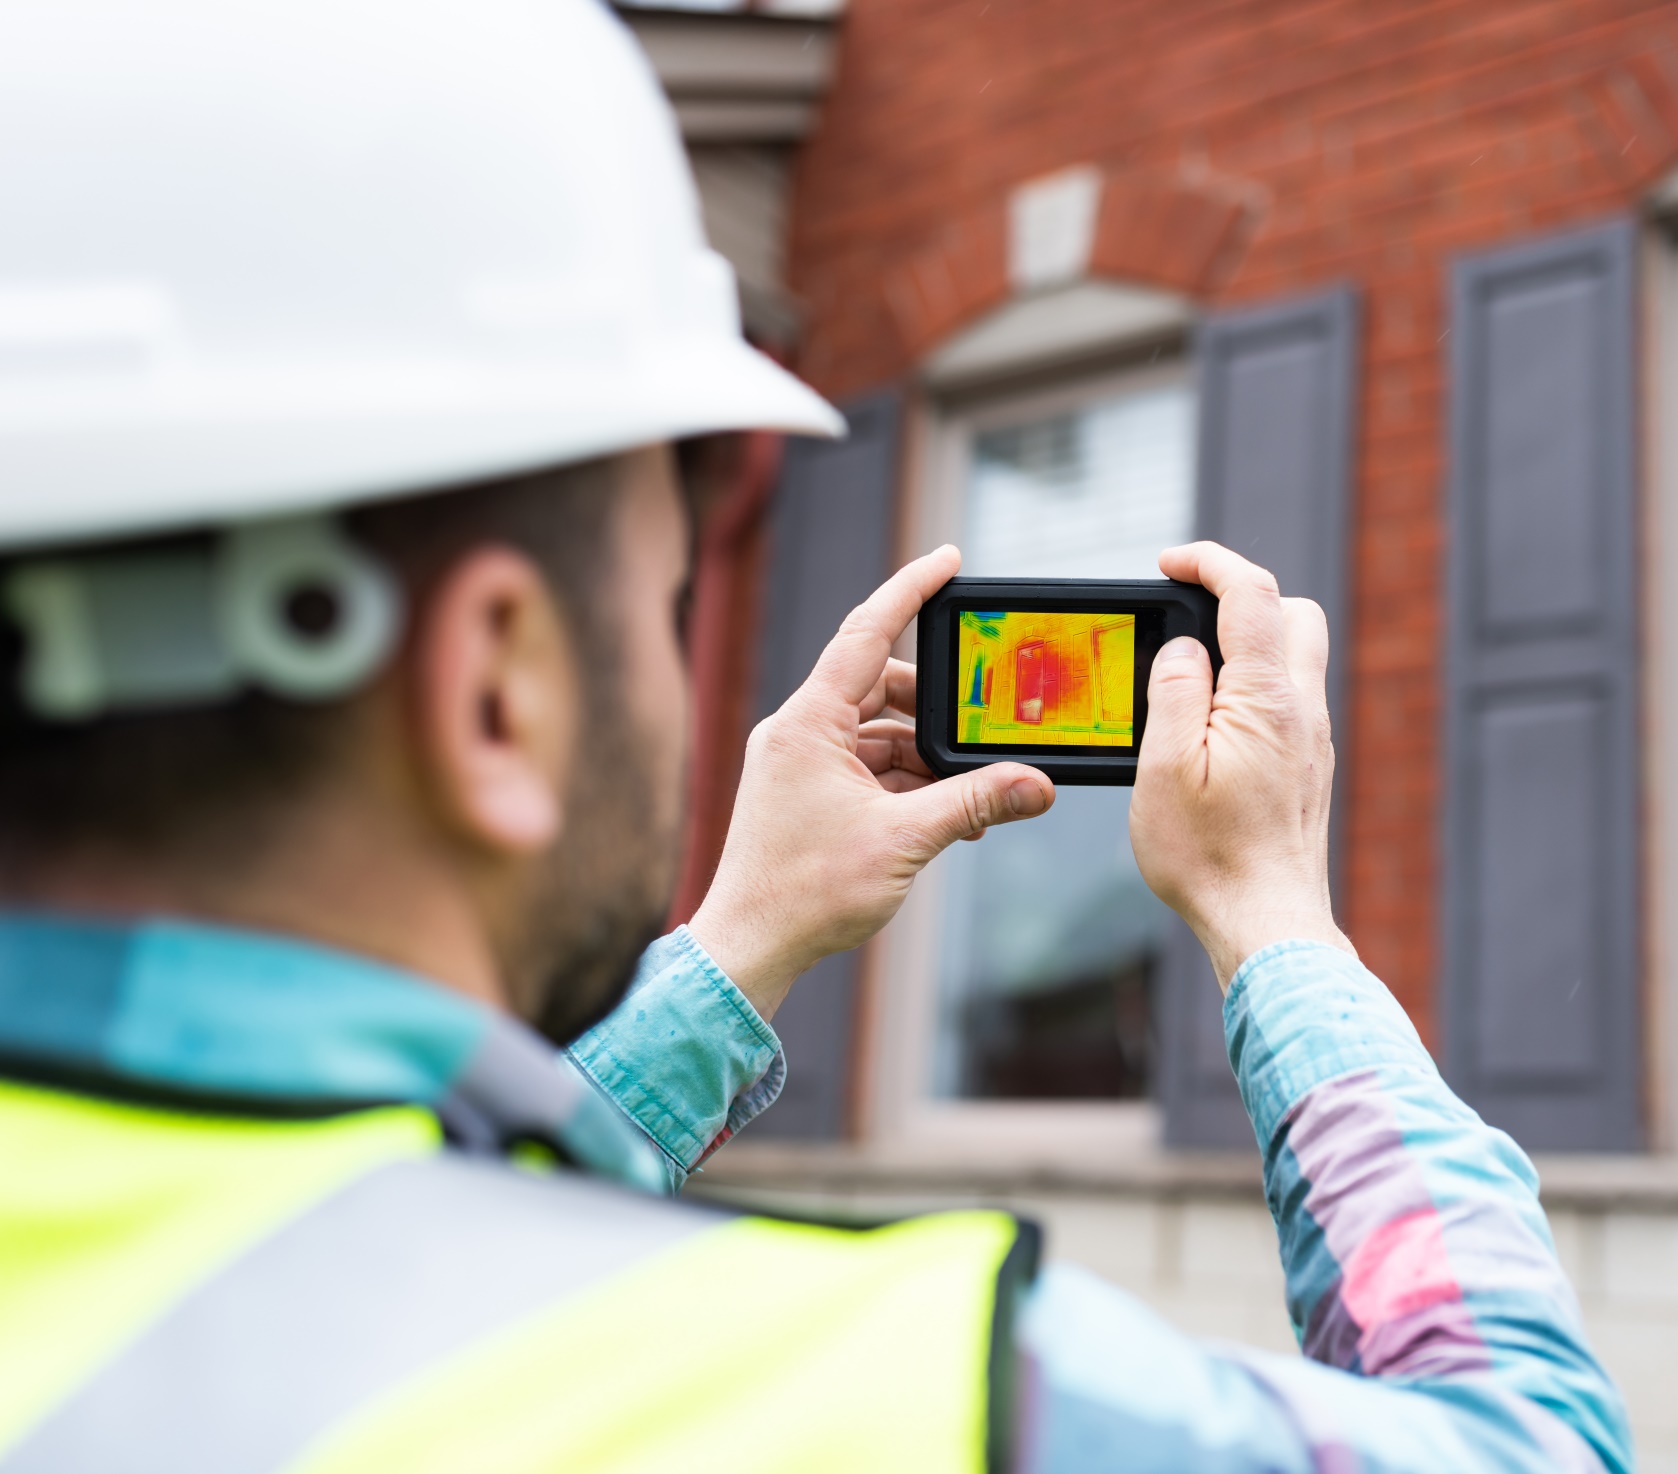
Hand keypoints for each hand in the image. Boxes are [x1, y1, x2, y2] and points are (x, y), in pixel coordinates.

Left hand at [689, 545, 1054, 1019]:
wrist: (750, 949)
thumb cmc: (803, 893)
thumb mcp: (904, 841)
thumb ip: (974, 803)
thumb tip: (1036, 784)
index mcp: (808, 722)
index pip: (867, 632)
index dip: (910, 590)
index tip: (948, 560)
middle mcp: (799, 732)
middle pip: (881, 686)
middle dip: (937, 705)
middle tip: (986, 722)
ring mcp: (801, 763)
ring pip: (880, 733)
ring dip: (928, 756)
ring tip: (972, 792)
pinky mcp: (808, 794)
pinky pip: (869, 767)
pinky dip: (908, 782)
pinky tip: (946, 814)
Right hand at [1129, 541, 1354, 991]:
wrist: (1266, 924)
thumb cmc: (1209, 857)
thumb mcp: (1164, 770)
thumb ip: (1173, 694)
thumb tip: (1182, 648)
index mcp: (1267, 700)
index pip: (1252, 594)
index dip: (1210, 561)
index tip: (1169, 563)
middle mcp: (1303, 711)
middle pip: (1292, 611)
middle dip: (1240, 595)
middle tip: (1184, 614)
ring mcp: (1312, 740)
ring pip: (1295, 656)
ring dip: (1246, 644)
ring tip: (1187, 676)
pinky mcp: (1309, 767)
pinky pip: (1288, 700)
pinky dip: (1251, 686)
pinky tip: (1210, 725)